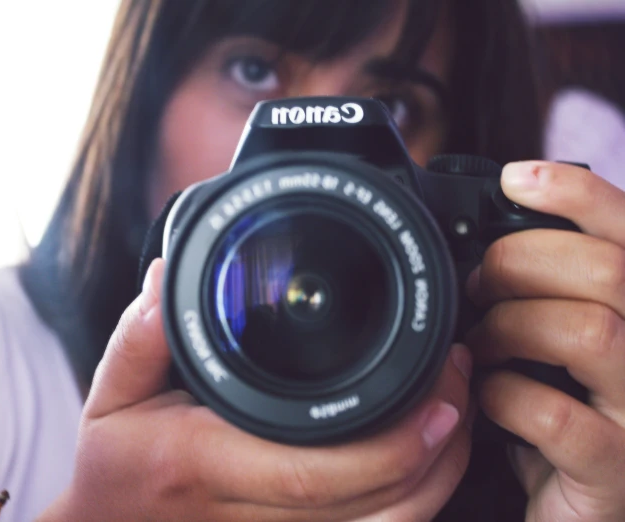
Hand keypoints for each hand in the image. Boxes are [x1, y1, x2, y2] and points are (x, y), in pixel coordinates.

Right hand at [39, 259, 472, 521]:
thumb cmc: (116, 469)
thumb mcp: (112, 395)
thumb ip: (141, 335)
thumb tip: (166, 277)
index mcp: (206, 467)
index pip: (316, 473)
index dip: (394, 442)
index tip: (438, 389)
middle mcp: (248, 521)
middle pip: (374, 507)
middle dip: (438, 448)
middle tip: (460, 380)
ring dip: (439, 477)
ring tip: (456, 412)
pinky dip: (414, 501)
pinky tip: (427, 458)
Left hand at [466, 161, 624, 521]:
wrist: (579, 507)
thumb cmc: (562, 411)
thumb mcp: (558, 341)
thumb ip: (546, 290)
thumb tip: (487, 237)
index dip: (579, 194)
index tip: (517, 178)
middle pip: (608, 271)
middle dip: (519, 265)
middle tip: (477, 287)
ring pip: (589, 331)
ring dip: (509, 329)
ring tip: (479, 344)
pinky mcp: (615, 471)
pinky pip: (553, 413)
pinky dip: (502, 396)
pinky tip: (488, 398)